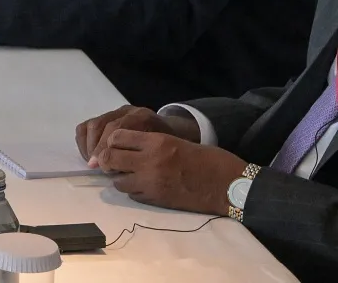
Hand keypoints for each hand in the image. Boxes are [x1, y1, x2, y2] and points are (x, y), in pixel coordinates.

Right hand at [77, 105, 198, 165]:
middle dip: (96, 148)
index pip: (118, 128)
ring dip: (89, 145)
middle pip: (103, 125)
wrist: (173, 133)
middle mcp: (129, 111)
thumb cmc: (169, 150)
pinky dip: (84, 141)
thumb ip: (148, 160)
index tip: (103, 167)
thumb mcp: (165, 154)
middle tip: (95, 166)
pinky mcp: (107, 116)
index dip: (107, 147)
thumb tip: (125, 173)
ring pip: (93, 124)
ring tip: (92, 162)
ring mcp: (116, 112)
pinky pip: (88, 126)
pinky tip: (89, 155)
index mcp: (144, 118)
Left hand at [96, 128, 246, 214]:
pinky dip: (134, 190)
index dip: (111, 141)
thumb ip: (152, 144)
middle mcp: (150, 161)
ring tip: (130, 175)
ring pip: (118, 181)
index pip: (116, 137)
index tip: (113, 145)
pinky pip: (133, 195)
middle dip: (107, 160)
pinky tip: (143, 186)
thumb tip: (127, 148)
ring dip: (120, 177)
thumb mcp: (178, 141)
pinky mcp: (158, 200)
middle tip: (111, 162)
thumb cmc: (209, 159)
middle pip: (110, 159)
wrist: (231, 186)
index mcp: (157, 141)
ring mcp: (153, 183)